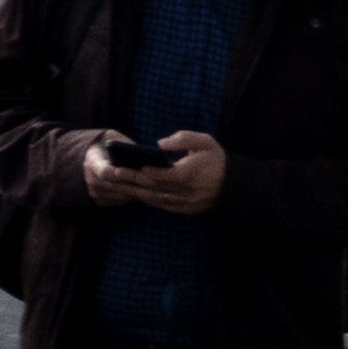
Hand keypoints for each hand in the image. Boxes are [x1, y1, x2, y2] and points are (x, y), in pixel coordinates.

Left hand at [83, 130, 229, 216]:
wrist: (233, 185)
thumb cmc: (216, 159)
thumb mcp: (205, 142)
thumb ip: (183, 138)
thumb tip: (160, 144)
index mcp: (192, 174)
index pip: (164, 175)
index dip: (147, 171)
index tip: (130, 165)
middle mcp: (187, 192)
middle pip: (155, 187)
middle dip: (134, 180)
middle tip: (115, 173)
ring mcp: (186, 203)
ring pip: (156, 199)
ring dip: (136, 191)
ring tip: (119, 183)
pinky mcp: (185, 210)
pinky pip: (162, 205)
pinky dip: (147, 199)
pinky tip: (135, 191)